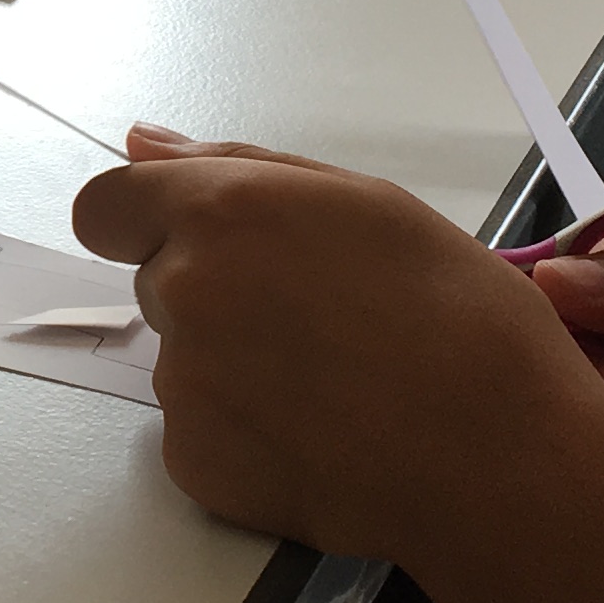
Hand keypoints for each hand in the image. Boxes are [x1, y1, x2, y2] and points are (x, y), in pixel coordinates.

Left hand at [78, 126, 603, 568]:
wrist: (497, 455)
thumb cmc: (458, 317)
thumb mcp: (369, 203)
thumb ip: (236, 166)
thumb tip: (141, 139)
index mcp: (223, 212)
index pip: (106, 207)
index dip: (148, 221)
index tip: (206, 242)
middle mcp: (184, 292)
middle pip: (162, 284)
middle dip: (219, 293)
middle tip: (322, 320)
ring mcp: (183, 385)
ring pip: (186, 361)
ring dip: (238, 366)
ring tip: (340, 384)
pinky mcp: (195, 463)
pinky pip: (203, 432)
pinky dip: (247, 434)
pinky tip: (324, 437)